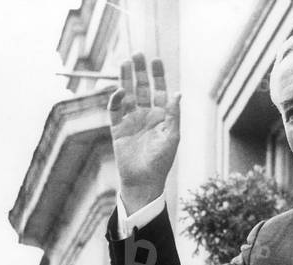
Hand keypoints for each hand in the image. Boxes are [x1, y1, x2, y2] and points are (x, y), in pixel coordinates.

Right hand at [108, 53, 180, 212]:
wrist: (143, 182)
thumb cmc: (161, 162)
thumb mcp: (171, 137)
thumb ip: (173, 115)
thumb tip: (177, 93)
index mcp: (161, 117)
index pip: (159, 90)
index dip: (158, 75)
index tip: (155, 60)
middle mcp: (145, 116)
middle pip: (141, 88)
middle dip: (140, 72)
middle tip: (137, 54)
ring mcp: (131, 122)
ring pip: (127, 95)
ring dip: (125, 80)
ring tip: (124, 62)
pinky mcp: (118, 130)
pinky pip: (115, 111)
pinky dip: (115, 100)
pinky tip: (118, 91)